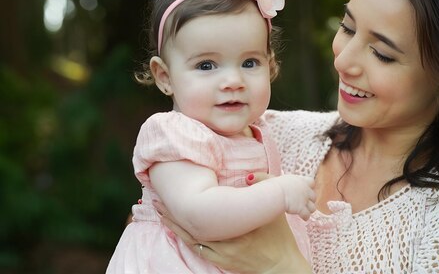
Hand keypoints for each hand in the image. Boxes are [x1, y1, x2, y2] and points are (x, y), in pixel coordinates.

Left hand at [154, 174, 311, 273]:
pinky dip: (183, 237)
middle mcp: (225, 241)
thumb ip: (266, 186)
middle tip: (158, 196)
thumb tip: (249, 173)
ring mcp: (221, 252)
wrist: (280, 265)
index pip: (208, 212)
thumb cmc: (279, 236)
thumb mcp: (276, 209)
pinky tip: (173, 228)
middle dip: (174, 210)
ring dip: (174, 223)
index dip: (189, 201)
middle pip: (192, 225)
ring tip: (159, 209)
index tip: (177, 187)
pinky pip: (196, 248)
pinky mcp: (220, 260)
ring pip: (189, 237)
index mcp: (238, 227)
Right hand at [266, 174, 315, 219]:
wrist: (276, 193)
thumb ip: (283, 180)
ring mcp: (304, 200)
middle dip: (310, 200)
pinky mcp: (301, 209)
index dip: (309, 186)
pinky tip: (303, 218)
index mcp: (301, 181)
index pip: (311, 182)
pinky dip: (305, 217)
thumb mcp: (281, 179)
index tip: (305, 189)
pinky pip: (307, 215)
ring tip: (304, 212)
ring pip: (313, 207)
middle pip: (313, 196)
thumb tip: (275, 177)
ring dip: (309, 210)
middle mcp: (305, 190)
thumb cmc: (275, 185)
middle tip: (304, 202)